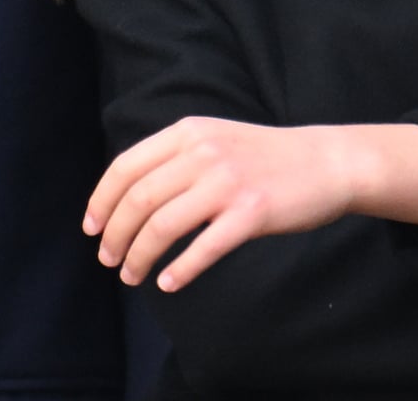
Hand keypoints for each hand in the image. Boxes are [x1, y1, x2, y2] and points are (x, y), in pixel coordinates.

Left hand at [84, 117, 360, 292]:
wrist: (326, 162)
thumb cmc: (266, 158)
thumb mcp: (215, 139)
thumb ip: (176, 158)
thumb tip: (128, 195)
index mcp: (188, 133)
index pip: (126, 166)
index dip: (101, 200)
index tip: (91, 228)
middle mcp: (203, 153)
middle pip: (138, 199)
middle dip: (115, 235)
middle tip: (108, 260)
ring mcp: (228, 183)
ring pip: (163, 226)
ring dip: (139, 257)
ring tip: (131, 276)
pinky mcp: (252, 213)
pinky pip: (203, 248)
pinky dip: (180, 271)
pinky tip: (169, 284)